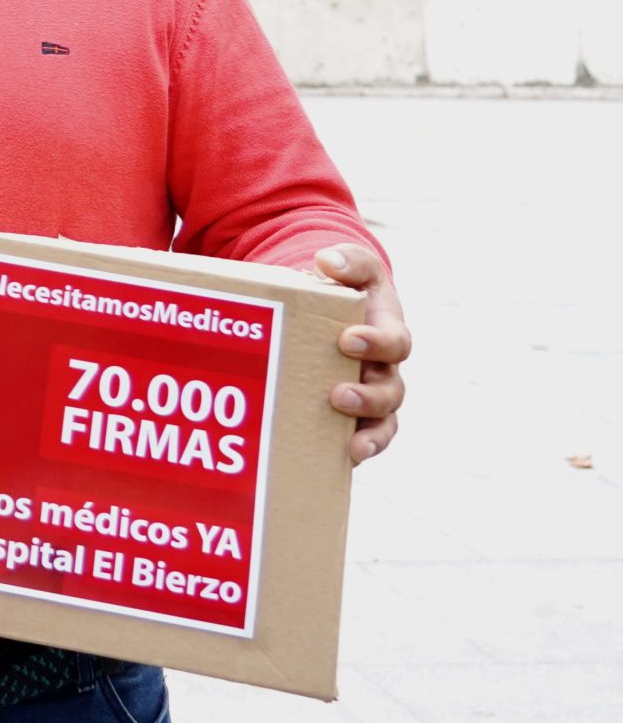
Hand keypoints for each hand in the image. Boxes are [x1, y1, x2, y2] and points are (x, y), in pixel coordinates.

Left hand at [315, 244, 409, 464]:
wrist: (333, 311)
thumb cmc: (346, 289)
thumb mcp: (351, 266)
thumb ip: (347, 260)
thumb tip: (326, 262)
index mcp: (388, 334)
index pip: (395, 342)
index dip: (377, 344)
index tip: (348, 339)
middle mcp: (385, 371)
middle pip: (391, 392)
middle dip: (368, 397)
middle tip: (339, 395)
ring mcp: (372, 397)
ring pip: (383, 424)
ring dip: (369, 435)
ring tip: (351, 444)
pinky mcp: (353, 418)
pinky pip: (363, 441)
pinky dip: (357, 452)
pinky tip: (340, 461)